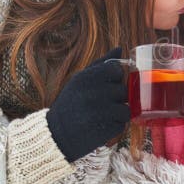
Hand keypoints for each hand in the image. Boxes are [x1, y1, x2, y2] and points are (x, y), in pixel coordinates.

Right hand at [46, 47, 129, 161]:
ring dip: (118, 112)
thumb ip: (101, 64)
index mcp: (86, 78)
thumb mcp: (80, 80)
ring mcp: (100, 113)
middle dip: (117, 97)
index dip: (115, 78)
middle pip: (124, 90)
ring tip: (103, 115)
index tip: (107, 84)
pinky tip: (102, 125)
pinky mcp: (106, 130)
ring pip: (127, 108)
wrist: (56, 135)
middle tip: (101, 104)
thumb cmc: (71, 103)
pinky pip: (123, 123)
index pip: (116, 70)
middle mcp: (93, 93)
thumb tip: (120, 48)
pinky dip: (116, 125)